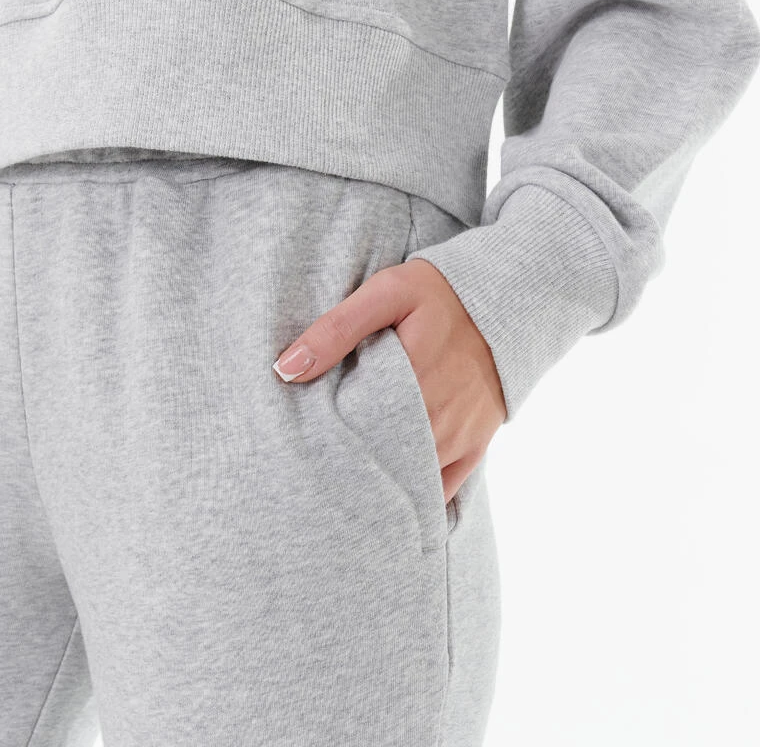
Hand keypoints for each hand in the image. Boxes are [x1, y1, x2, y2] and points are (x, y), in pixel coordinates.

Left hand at [272, 258, 506, 502]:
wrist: (507, 301)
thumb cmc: (440, 293)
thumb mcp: (386, 293)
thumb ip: (336, 329)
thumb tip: (286, 369)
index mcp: (407, 380)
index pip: (351, 429)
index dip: (323, 442)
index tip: (301, 444)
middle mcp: (434, 417)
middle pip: (377, 458)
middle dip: (346, 464)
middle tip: (315, 468)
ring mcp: (458, 436)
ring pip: (407, 478)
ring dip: (378, 481)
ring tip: (344, 484)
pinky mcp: (475, 445)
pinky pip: (442, 488)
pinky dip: (414, 495)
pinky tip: (389, 498)